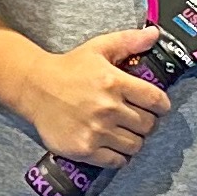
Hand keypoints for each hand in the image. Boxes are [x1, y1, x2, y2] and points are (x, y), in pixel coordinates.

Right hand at [14, 28, 171, 167]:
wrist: (34, 88)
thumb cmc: (69, 68)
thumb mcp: (98, 48)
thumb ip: (129, 41)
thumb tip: (155, 34)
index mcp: (114, 82)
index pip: (156, 100)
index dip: (162, 105)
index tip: (157, 107)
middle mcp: (108, 108)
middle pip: (148, 125)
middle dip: (147, 122)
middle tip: (137, 118)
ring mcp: (96, 131)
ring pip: (135, 145)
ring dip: (134, 140)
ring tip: (125, 132)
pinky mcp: (85, 149)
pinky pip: (116, 161)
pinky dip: (119, 156)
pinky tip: (112, 146)